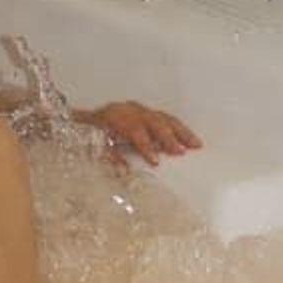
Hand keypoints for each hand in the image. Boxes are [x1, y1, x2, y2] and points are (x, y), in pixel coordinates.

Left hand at [80, 101, 200, 167]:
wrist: (86, 119)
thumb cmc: (93, 134)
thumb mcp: (96, 147)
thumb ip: (111, 158)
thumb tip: (124, 172)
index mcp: (117, 119)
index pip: (135, 132)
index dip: (146, 147)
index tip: (156, 162)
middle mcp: (131, 112)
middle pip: (154, 122)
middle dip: (168, 137)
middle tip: (180, 152)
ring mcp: (141, 110)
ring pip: (164, 118)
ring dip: (181, 132)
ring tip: (196, 145)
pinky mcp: (148, 112)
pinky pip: (166, 118)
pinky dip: (180, 128)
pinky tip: (190, 139)